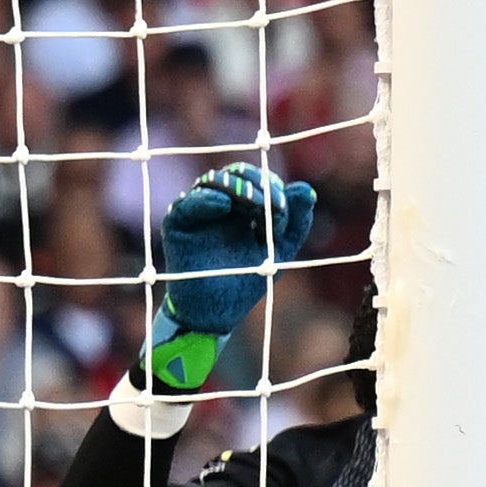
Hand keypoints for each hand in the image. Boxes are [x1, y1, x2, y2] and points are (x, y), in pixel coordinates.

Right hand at [151, 164, 318, 341]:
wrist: (217, 313)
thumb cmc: (247, 281)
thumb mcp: (278, 252)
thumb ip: (295, 223)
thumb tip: (307, 188)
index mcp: (244, 208)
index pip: (258, 180)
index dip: (272, 187)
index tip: (283, 208)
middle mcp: (220, 204)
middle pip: (235, 174)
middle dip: (255, 181)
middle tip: (270, 201)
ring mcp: (198, 212)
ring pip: (212, 182)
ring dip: (235, 187)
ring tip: (252, 201)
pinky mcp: (178, 224)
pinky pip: (187, 203)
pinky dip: (205, 200)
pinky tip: (223, 204)